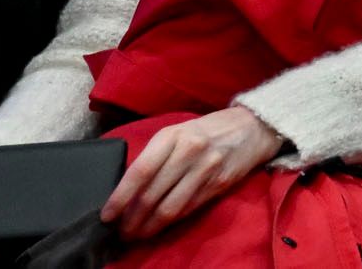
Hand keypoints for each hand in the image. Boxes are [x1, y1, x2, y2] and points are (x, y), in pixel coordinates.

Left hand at [104, 104, 282, 238]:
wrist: (254, 126)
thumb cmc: (207, 130)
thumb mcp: (177, 133)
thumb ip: (155, 156)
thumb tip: (126, 190)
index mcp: (172, 136)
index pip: (140, 171)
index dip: (120, 198)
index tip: (107, 216)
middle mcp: (189, 151)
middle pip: (152, 195)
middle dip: (132, 219)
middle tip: (121, 231)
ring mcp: (207, 168)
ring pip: (170, 208)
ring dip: (149, 227)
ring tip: (137, 234)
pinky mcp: (220, 183)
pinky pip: (188, 209)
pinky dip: (170, 223)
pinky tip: (160, 227)